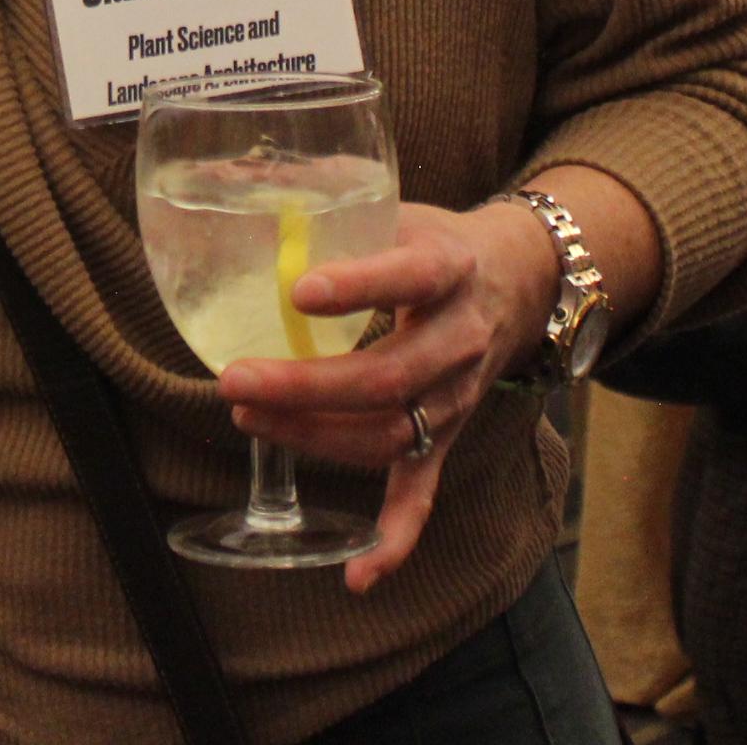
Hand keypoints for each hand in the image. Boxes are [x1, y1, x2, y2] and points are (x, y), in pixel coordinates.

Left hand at [215, 200, 557, 595]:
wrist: (520, 281)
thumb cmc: (437, 240)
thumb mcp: (394, 205)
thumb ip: (321, 194)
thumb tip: (226, 170)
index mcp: (448, 269)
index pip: (408, 276)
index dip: (357, 285)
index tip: (300, 288)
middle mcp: (458, 340)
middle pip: (387, 377)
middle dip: (306, 387)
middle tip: (235, 380)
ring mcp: (453, 397)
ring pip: (388, 434)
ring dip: (314, 438)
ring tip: (246, 420)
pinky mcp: (445, 434)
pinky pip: (420, 493)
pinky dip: (393, 540)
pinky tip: (358, 577)